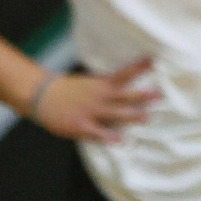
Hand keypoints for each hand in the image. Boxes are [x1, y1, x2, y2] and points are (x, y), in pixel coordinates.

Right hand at [30, 58, 160, 143]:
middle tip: (158, 94)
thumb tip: (124, 83)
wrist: (42, 95)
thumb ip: (106, 85)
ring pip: (114, 113)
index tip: (153, 59)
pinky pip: (97, 132)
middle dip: (141, 95)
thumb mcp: (89, 83)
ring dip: (131, 115)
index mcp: (100, 84)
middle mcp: (98, 96)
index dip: (138, 67)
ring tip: (146, 117)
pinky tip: (118, 141)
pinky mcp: (80, 125)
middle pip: (124, 95)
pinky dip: (108, 136)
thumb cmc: (68, 89)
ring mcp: (90, 111)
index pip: (123, 73)